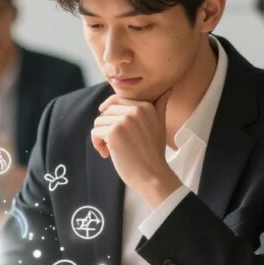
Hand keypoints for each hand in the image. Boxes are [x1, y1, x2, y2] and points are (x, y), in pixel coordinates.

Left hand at [91, 91, 181, 206]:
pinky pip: (95, 132)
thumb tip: (168, 89)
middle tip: (113, 144)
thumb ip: (159, 106)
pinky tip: (106, 154)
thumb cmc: (153, 153)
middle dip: (106, 127)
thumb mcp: (160, 125)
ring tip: (110, 150)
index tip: (113, 130)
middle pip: (106, 112)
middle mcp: (135, 110)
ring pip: (99, 122)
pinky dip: (97, 144)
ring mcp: (124, 121)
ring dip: (100, 137)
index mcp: (146, 106)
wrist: (153, 176)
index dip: (111, 116)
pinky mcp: (113, 133)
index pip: (116, 101)